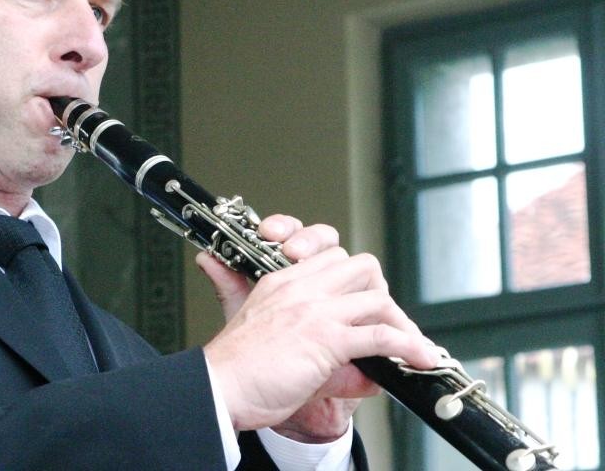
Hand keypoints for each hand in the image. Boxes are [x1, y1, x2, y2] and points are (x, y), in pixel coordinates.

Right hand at [199, 215, 437, 432]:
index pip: (328, 256)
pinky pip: (381, 335)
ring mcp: (316, 311)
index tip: (359, 302)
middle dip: (379, 291)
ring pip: (377, 296)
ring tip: (410, 345)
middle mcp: (301, 289)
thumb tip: (351, 363)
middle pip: (360, 266)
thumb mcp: (270, 344)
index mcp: (281, 283)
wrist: (220, 386)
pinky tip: (421, 357)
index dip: (350, 277)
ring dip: (400, 323)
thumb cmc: (237, 369)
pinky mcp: (327, 338)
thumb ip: (305, 341)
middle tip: (384, 320)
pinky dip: (409, 346)